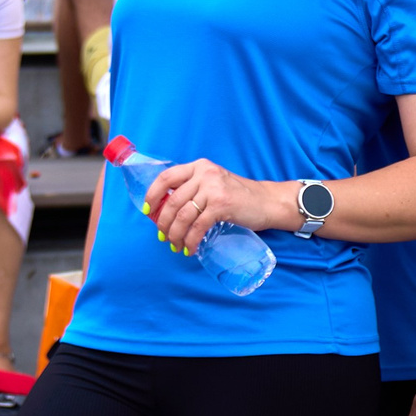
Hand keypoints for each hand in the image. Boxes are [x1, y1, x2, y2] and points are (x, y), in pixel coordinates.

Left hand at [140, 158, 279, 253]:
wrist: (267, 202)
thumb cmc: (238, 196)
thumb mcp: (213, 184)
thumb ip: (193, 189)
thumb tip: (164, 210)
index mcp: (199, 166)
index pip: (166, 178)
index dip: (152, 195)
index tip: (148, 211)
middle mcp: (205, 173)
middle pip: (172, 201)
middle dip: (164, 223)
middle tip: (164, 237)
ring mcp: (213, 188)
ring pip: (182, 216)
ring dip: (176, 235)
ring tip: (176, 246)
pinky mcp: (221, 204)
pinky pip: (198, 226)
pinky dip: (191, 240)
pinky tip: (190, 248)